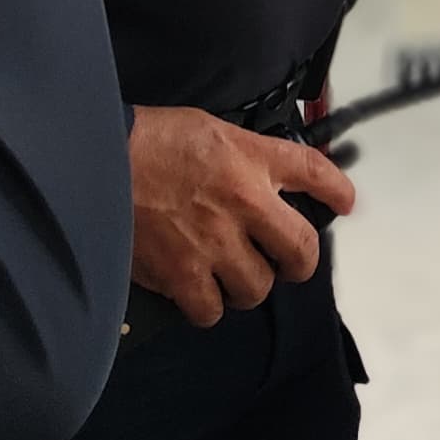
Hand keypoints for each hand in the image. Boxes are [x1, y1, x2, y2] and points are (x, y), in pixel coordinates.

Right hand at [130, 104, 356, 325]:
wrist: (94, 160)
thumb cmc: (145, 139)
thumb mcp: (208, 129)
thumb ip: (241, 155)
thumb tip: (260, 176)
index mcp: (250, 160)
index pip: (314, 172)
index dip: (337, 191)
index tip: (345, 202)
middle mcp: (244, 203)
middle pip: (300, 251)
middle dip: (297, 263)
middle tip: (284, 263)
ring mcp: (215, 243)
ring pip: (255, 289)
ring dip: (245, 286)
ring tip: (227, 275)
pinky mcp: (181, 274)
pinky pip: (210, 310)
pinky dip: (205, 306)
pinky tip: (194, 290)